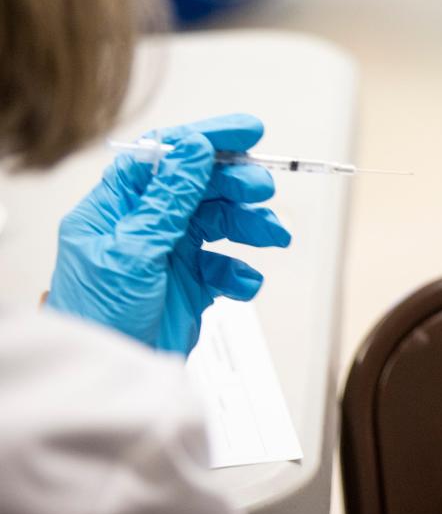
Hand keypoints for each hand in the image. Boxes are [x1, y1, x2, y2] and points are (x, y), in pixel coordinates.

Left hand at [46, 114, 290, 354]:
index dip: (207, 139)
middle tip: (261, 191)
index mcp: (118, 207)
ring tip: (273, 235)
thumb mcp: (133, 250)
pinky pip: (227, 265)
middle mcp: (145, 224)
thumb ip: (167, 199)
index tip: (248, 131)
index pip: (166, 156)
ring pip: (222, 222)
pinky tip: (242, 282)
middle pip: (201, 187)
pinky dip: (241, 272)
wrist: (110, 381)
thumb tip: (192, 147)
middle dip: (236, 185)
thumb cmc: (96, 319)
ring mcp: (170, 253)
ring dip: (250, 225)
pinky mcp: (191, 283)